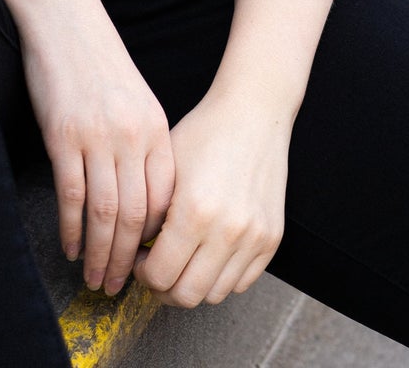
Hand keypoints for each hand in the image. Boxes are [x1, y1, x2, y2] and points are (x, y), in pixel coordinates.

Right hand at [20, 5, 175, 296]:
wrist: (66, 21)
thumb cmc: (100, 62)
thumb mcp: (137, 101)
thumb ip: (145, 145)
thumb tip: (146, 198)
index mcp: (155, 129)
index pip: (165, 199)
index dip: (157, 239)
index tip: (150, 263)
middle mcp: (132, 137)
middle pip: (137, 215)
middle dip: (130, 260)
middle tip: (121, 287)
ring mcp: (97, 138)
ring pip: (105, 214)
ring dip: (101, 254)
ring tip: (97, 279)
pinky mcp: (63, 137)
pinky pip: (72, 196)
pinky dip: (73, 229)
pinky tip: (72, 247)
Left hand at [131, 86, 289, 306]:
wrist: (252, 113)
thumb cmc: (204, 133)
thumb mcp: (165, 169)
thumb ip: (150, 216)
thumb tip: (136, 254)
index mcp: (194, 211)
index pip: (159, 276)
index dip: (141, 273)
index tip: (139, 258)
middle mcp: (227, 231)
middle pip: (186, 296)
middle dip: (163, 288)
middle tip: (156, 267)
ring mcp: (254, 237)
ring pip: (214, 294)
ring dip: (193, 284)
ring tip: (182, 259)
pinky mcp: (272, 238)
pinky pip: (242, 282)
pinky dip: (221, 277)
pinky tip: (208, 252)